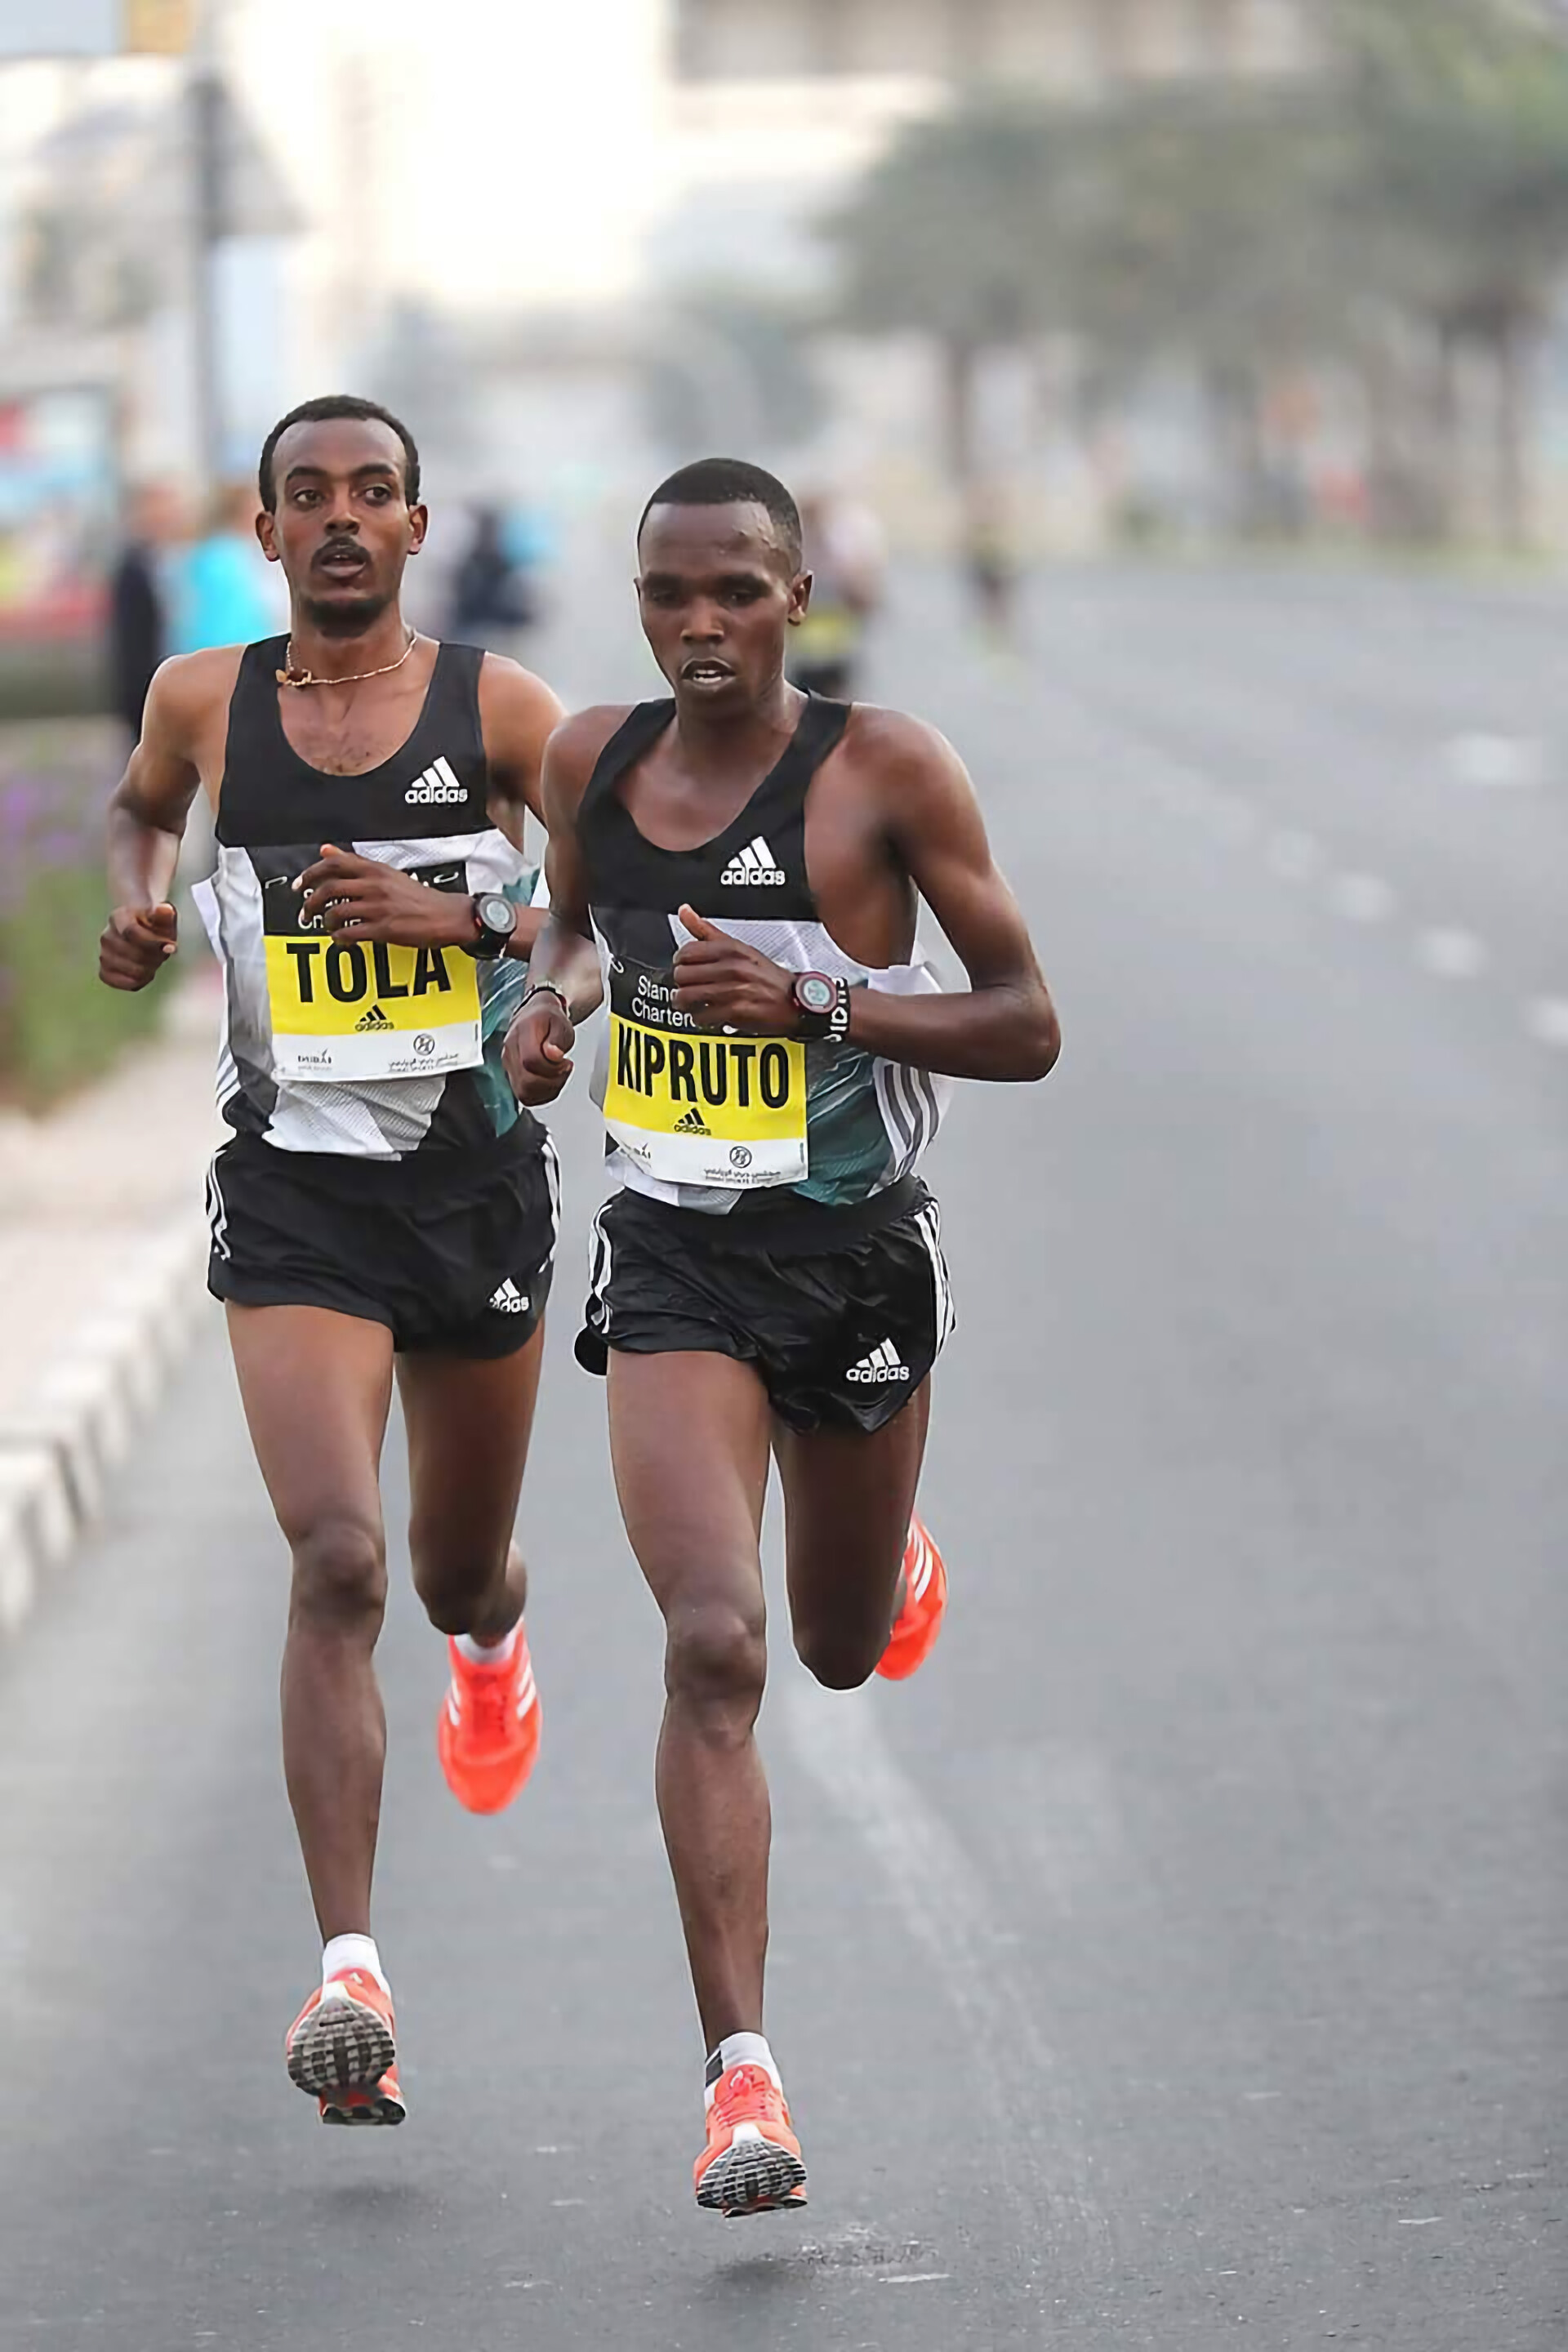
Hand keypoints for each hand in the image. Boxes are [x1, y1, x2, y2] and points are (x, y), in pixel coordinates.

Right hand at [99, 899, 176, 990]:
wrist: (141, 933)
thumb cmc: (154, 926)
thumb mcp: (163, 917)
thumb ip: (165, 915)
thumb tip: (164, 910)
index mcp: (119, 918)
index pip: (132, 932)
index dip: (153, 942)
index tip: (168, 945)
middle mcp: (107, 936)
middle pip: (135, 955)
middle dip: (155, 957)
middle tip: (162, 954)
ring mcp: (104, 955)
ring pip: (132, 971)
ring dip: (149, 970)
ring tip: (153, 962)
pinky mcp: (104, 972)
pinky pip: (121, 983)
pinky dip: (136, 981)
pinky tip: (143, 973)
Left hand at [295, 846, 474, 947]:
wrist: (447, 915)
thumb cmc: (418, 897)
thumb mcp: (386, 873)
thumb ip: (354, 863)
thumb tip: (326, 850)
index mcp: (375, 870)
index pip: (334, 864)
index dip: (311, 874)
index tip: (301, 885)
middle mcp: (374, 885)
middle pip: (329, 889)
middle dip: (311, 902)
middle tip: (306, 911)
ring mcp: (379, 907)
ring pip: (336, 912)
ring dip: (325, 922)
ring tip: (326, 926)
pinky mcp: (384, 928)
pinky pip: (351, 933)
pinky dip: (340, 938)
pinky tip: (341, 939)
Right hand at [503, 996, 575, 1104]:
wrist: (535, 1016)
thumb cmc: (549, 1020)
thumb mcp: (561, 1023)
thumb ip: (558, 1038)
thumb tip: (553, 1054)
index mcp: (521, 1032)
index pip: (531, 1060)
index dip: (552, 1067)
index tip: (565, 1061)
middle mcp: (510, 1050)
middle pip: (526, 1081)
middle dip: (552, 1080)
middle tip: (564, 1069)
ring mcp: (508, 1065)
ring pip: (524, 1093)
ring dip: (548, 1090)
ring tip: (559, 1075)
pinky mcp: (512, 1077)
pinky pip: (525, 1097)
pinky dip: (543, 1096)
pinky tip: (552, 1083)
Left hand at [671, 905, 795, 1033]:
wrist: (794, 1000)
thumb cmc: (766, 976)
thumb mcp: (739, 947)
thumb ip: (707, 930)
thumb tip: (684, 911)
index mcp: (730, 949)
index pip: (687, 951)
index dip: (680, 962)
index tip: (684, 967)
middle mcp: (731, 967)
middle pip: (683, 974)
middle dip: (681, 984)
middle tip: (688, 987)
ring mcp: (733, 989)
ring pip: (687, 996)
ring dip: (686, 1003)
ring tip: (692, 1003)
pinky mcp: (735, 1011)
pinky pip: (702, 1015)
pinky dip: (700, 1018)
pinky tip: (706, 1015)